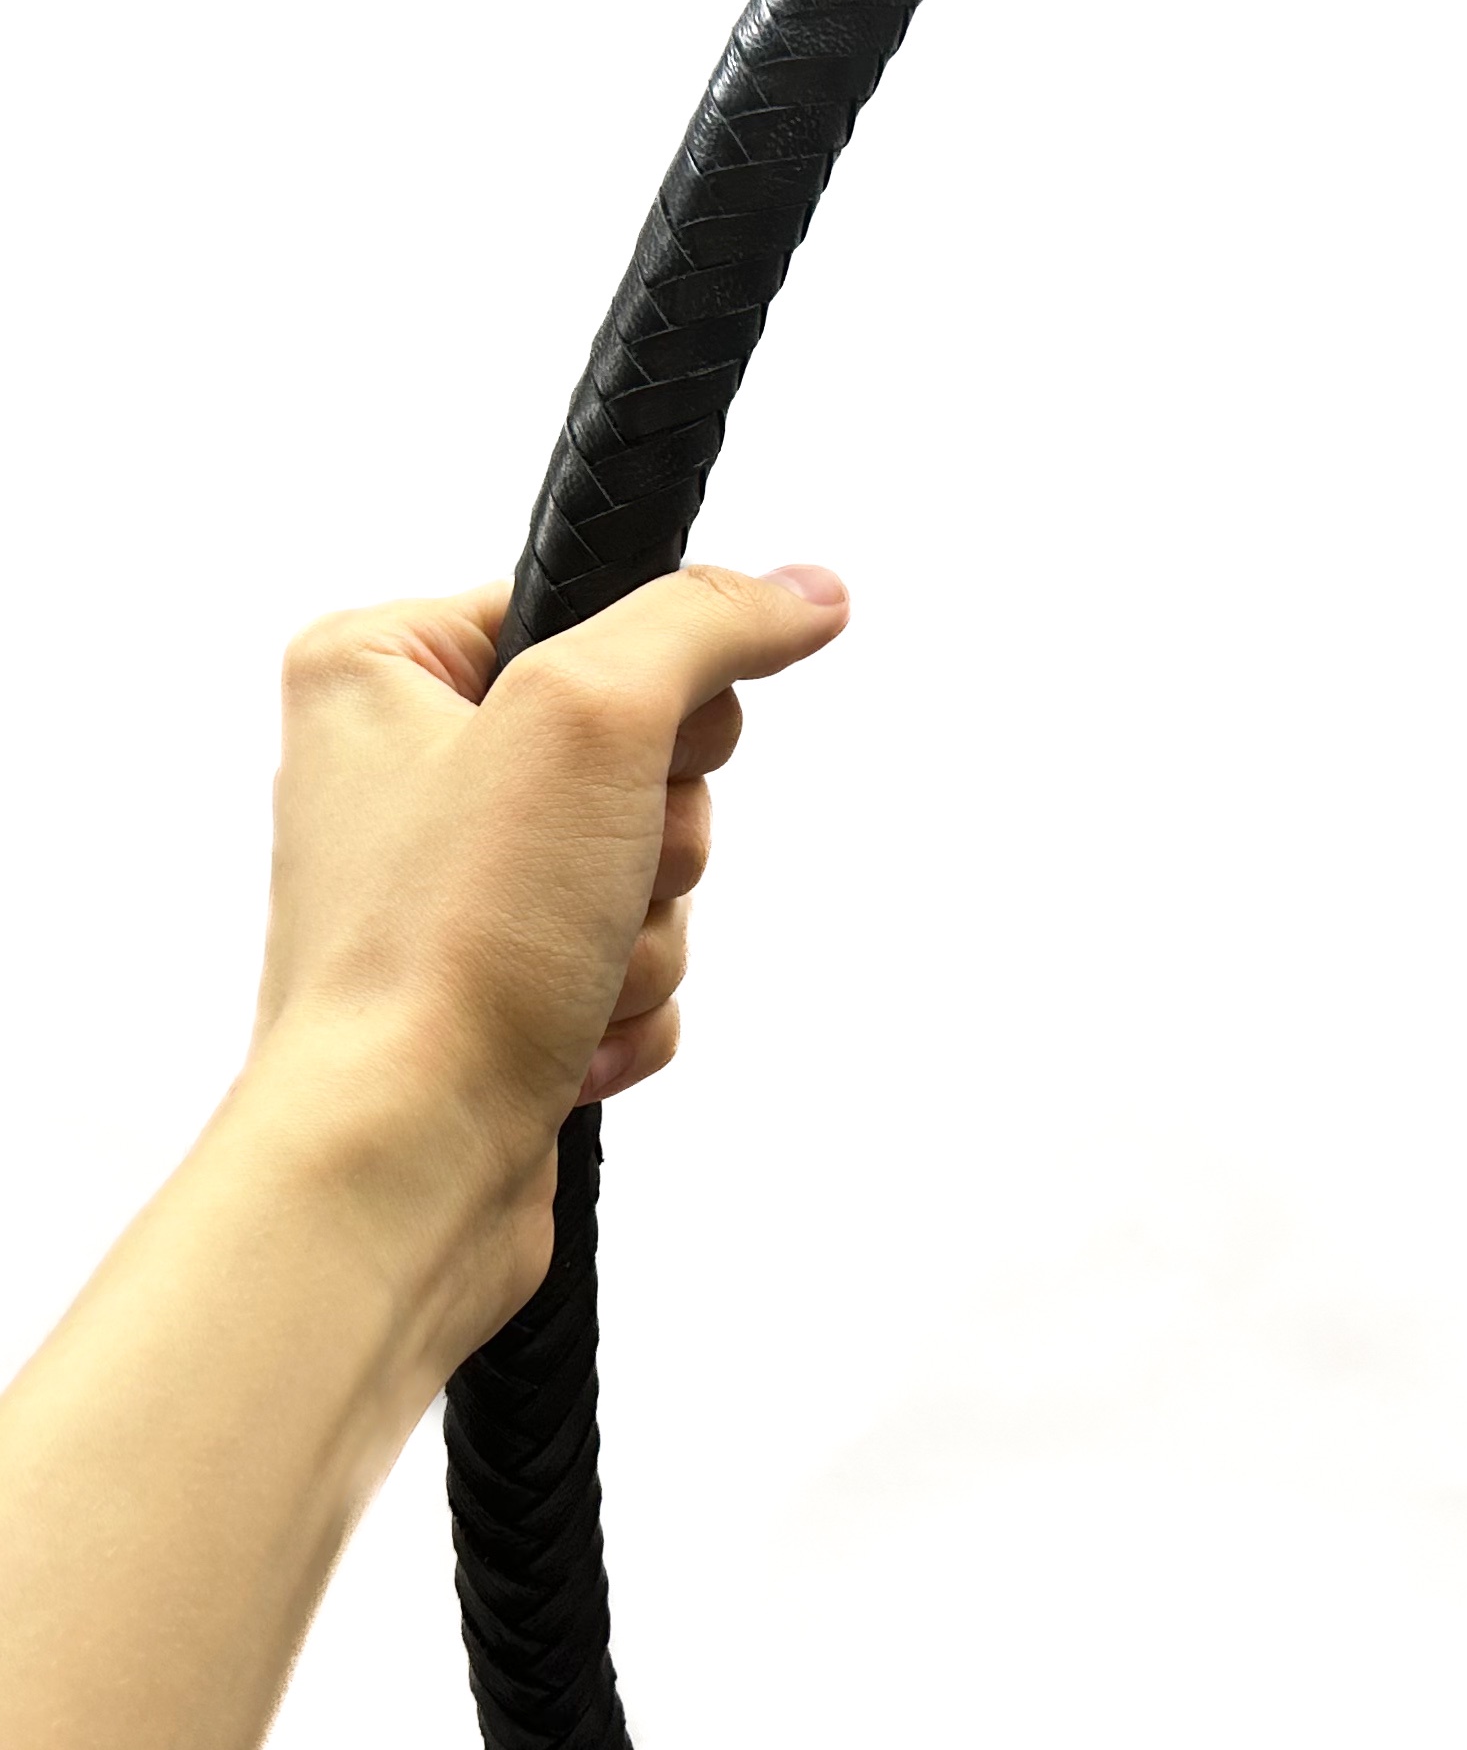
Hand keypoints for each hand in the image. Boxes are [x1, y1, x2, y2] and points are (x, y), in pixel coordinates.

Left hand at [249, 561, 848, 1351]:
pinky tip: (569, 1036)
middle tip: (595, 872)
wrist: (401, 1160)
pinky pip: (639, 964)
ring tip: (569, 973)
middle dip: (658, 834)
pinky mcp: (501, 989)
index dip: (651, 687)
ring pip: (654, 867)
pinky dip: (632, 1004)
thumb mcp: (590, 715)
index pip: (587, 613)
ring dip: (651, 929)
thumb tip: (803, 589)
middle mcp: (406, 775)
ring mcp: (456, 892)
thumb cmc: (440, 949)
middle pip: (644, 750)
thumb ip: (706, 623)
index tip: (635, 746)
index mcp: (379, 674)